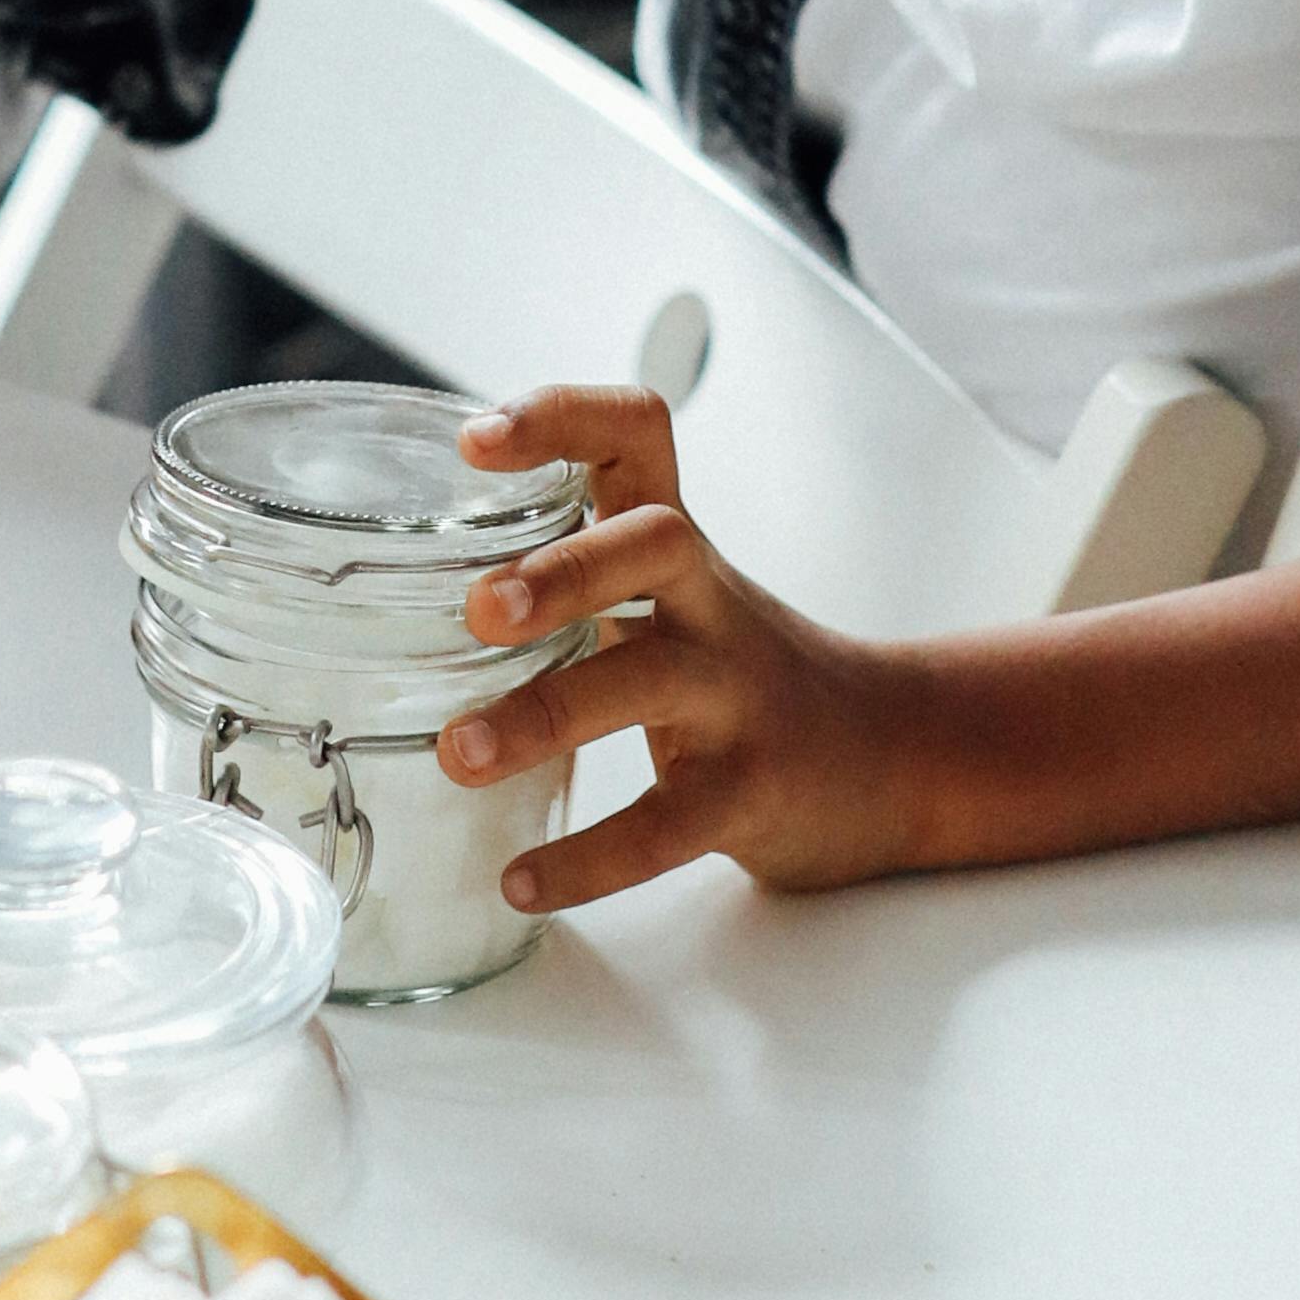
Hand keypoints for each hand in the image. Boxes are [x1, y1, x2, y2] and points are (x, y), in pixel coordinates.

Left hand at [435, 387, 935, 915]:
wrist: (890, 755)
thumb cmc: (742, 669)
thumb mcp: (672, 595)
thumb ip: (572, 569)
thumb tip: (409, 574)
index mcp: (677, 547)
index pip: (636, 434)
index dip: (560, 418)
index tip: (474, 439)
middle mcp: (709, 602)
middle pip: (656, 541)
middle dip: (564, 569)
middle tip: (476, 610)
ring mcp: (736, 695)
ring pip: (648, 681)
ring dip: (542, 715)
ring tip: (457, 752)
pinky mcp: (748, 790)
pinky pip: (665, 825)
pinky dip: (588, 860)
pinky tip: (522, 881)